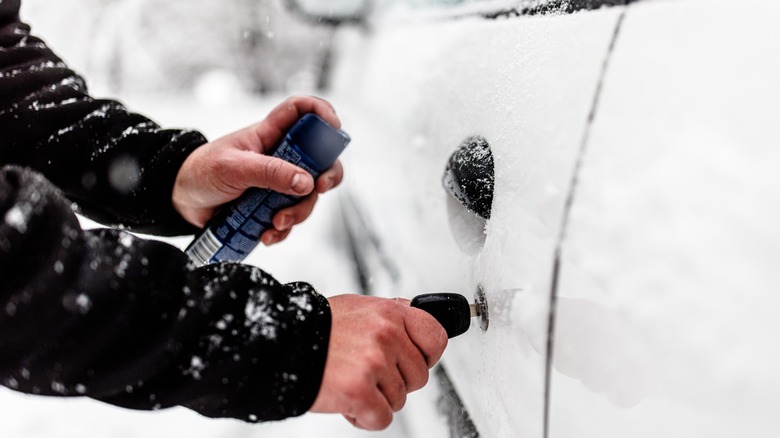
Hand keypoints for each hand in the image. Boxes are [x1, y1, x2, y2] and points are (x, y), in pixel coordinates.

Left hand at [172, 95, 343, 244]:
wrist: (181, 201)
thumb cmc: (201, 171)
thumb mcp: (234, 168)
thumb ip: (270, 173)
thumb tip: (305, 182)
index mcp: (270, 135)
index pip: (302, 111)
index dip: (322, 113)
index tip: (334, 129)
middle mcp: (280, 157)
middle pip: (320, 160)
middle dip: (327, 176)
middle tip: (318, 188)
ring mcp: (278, 183)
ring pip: (307, 196)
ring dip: (298, 212)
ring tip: (275, 223)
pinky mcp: (271, 207)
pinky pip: (291, 219)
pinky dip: (282, 230)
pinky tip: (265, 234)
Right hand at [310, 295, 447, 429]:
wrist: (279, 344)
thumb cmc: (316, 328)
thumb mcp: (358, 308)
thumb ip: (389, 317)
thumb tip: (415, 324)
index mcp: (389, 312)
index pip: (436, 336)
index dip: (427, 356)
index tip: (414, 361)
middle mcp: (386, 334)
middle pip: (418, 376)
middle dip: (394, 382)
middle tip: (366, 374)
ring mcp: (374, 362)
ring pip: (399, 400)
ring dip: (375, 399)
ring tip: (349, 381)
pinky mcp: (360, 390)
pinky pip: (382, 418)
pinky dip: (364, 417)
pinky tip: (346, 401)